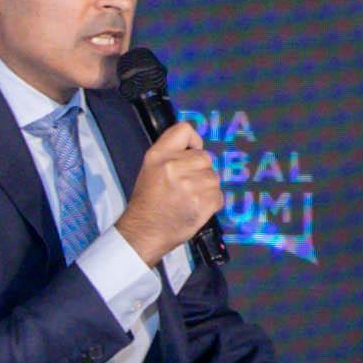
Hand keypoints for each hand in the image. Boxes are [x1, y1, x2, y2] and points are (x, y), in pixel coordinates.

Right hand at [115, 119, 224, 261]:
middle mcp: (173, 166)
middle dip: (200, 171)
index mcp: (158, 156)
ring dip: (206, 189)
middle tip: (186, 186)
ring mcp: (189, 185)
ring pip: (214, 177)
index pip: (184, 130)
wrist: (143, 232)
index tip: (191, 153)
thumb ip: (172, 155)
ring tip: (190, 199)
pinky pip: (219, 196)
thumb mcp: (150, 169)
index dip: (193, 142)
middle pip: (205, 157)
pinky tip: (196, 208)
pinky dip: (211, 203)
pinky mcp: (202, 203)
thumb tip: (197, 148)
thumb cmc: (148, 201)